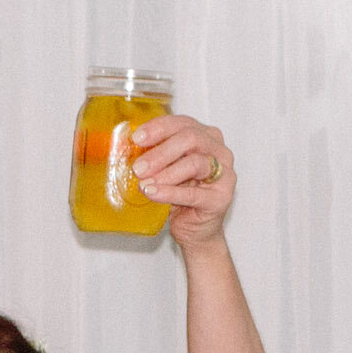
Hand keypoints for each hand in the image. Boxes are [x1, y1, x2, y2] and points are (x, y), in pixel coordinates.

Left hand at [130, 114, 234, 249]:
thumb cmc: (181, 196)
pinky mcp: (221, 199)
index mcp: (206, 136)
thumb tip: (126, 146)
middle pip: (191, 139)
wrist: (195, 229)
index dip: (158, 128)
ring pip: (195, 163)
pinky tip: (153, 193)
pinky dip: (170, 193)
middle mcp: (220, 151)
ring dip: (165, 172)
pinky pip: (193, 194)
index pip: (182, 123)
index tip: (137, 138)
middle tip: (138, 166)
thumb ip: (155, 154)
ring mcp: (225, 175)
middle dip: (160, 152)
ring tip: (144, 182)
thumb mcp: (167, 168)